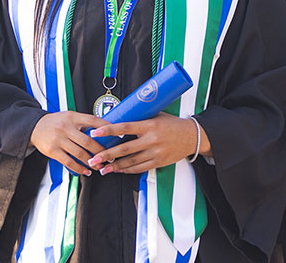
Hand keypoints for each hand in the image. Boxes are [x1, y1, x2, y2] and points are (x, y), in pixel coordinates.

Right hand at [30, 111, 107, 174]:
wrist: (36, 127)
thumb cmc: (57, 122)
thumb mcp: (70, 116)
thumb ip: (83, 122)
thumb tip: (103, 129)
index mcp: (73, 117)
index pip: (92, 120)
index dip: (106, 128)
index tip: (117, 134)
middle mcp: (66, 127)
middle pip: (87, 141)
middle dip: (100, 151)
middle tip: (109, 157)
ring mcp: (59, 139)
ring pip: (79, 153)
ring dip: (91, 162)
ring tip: (99, 166)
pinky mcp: (53, 151)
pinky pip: (68, 162)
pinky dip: (78, 168)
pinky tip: (85, 171)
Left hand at [86, 113, 210, 175]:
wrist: (192, 136)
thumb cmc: (172, 123)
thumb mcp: (157, 116)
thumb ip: (140, 119)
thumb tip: (120, 116)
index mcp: (150, 125)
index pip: (125, 127)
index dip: (109, 130)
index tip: (95, 133)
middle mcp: (151, 139)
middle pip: (125, 149)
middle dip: (107, 154)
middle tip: (93, 159)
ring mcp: (155, 152)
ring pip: (131, 162)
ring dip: (115, 166)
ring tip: (101, 169)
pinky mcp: (158, 162)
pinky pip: (140, 168)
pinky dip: (128, 170)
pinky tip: (118, 171)